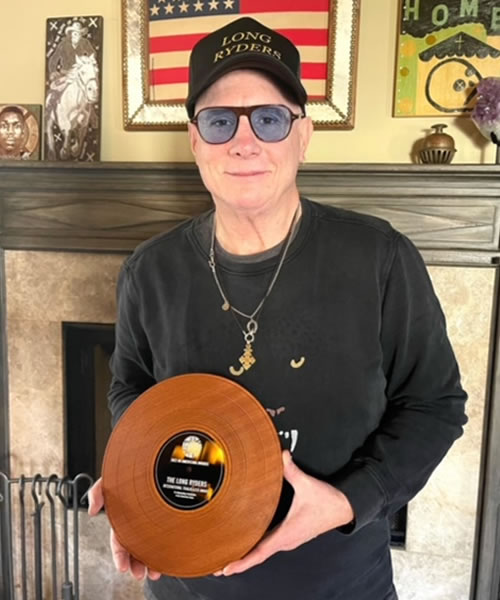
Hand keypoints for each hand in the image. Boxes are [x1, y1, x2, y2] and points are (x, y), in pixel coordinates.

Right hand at [88, 477, 160, 580]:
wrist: (160, 459)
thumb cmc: (135, 468)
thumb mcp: (112, 478)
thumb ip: (98, 491)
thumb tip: (91, 510)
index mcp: (124, 515)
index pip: (118, 539)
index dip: (119, 554)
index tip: (122, 566)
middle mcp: (138, 519)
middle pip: (134, 547)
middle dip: (135, 563)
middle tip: (139, 574)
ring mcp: (154, 519)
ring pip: (150, 545)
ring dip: (150, 561)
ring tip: (152, 572)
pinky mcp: (169, 517)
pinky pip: (166, 537)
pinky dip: (166, 550)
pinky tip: (167, 558)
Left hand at [215, 450, 353, 575]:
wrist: (344, 508)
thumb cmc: (328, 502)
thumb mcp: (307, 485)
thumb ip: (292, 470)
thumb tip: (281, 456)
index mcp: (287, 533)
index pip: (259, 552)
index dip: (242, 562)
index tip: (226, 568)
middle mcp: (286, 540)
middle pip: (257, 555)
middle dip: (238, 561)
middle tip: (218, 566)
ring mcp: (289, 538)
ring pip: (264, 550)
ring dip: (247, 555)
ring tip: (230, 557)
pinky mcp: (292, 534)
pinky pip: (270, 544)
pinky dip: (257, 548)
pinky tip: (250, 542)